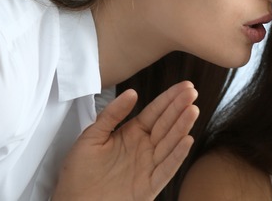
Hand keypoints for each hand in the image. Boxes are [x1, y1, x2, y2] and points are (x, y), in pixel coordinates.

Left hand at [52, 81, 198, 200]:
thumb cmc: (78, 175)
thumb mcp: (91, 137)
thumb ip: (111, 115)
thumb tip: (132, 93)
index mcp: (132, 134)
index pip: (155, 112)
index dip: (169, 98)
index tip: (184, 85)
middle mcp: (144, 148)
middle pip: (166, 124)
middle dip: (180, 107)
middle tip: (192, 92)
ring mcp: (148, 166)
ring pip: (170, 143)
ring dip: (182, 127)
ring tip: (192, 110)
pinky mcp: (149, 185)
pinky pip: (167, 169)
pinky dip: (177, 155)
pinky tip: (187, 141)